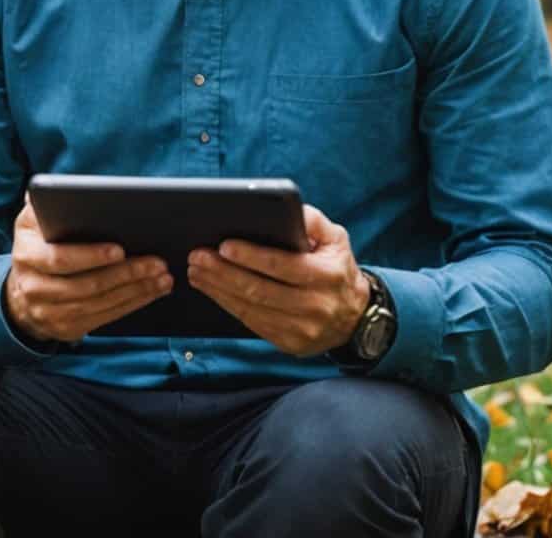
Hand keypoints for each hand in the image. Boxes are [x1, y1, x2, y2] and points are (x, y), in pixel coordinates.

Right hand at [3, 201, 169, 343]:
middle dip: (125, 274)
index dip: (91, 256)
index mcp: (26, 253)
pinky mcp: (65, 329)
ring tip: (162, 277)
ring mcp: (48, 312)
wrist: (21, 295)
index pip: (59, 259)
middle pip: (85, 285)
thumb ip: (47, 203)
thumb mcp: (33, 222)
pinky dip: (131, 304)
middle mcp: (32, 287)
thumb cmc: (38, 246)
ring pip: (98, 304)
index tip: (121, 249)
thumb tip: (65, 189)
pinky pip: (104, 318)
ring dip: (135, 291)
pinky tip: (151, 292)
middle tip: (157, 262)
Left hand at [186, 205, 368, 355]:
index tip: (224, 245)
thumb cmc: (336, 268)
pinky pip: (252, 324)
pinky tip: (211, 290)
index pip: (283, 265)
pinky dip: (227, 305)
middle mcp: (316, 305)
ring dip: (218, 289)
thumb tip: (287, 208)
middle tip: (197, 256)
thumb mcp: (335, 239)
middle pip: (260, 289)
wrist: (355, 317)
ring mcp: (303, 329)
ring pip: (252, 309)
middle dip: (224, 272)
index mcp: (327, 275)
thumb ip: (313, 221)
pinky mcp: (290, 343)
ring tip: (196, 271)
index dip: (251, 256)